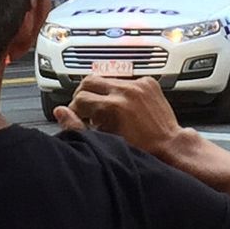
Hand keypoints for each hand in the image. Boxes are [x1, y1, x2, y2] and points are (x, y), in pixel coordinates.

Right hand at [53, 75, 183, 157]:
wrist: (169, 145)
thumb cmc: (141, 149)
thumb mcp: (104, 140)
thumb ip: (78, 126)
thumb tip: (60, 111)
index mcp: (113, 106)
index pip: (80, 97)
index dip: (75, 109)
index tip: (80, 117)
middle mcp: (126, 91)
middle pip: (90, 81)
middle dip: (84, 95)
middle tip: (88, 110)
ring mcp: (139, 84)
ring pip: (107, 79)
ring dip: (102, 92)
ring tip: (107, 110)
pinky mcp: (148, 82)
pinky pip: (125, 80)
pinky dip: (120, 91)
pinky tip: (124, 105)